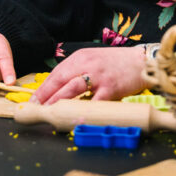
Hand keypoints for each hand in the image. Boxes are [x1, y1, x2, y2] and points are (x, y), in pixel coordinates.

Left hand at [31, 46, 145, 103]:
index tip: (34, 99)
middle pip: (60, 80)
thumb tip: (60, 88)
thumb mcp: (93, 60)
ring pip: (72, 88)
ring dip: (58, 101)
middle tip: (35, 107)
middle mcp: (87, 64)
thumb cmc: (117, 63)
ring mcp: (98, 76)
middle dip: (45, 95)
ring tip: (48, 111)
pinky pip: (95, 102)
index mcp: (80, 57)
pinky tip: (76, 118)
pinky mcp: (111, 88)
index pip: (56, 73)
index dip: (43, 87)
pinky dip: (84, 111)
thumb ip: (78, 71)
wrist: (142, 61)